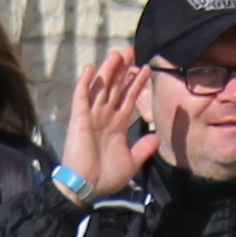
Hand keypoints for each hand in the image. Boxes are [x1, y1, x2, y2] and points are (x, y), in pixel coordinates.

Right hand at [62, 46, 151, 195]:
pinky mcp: (78, 119)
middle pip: (115, 87)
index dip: (136, 83)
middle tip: (130, 50)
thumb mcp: (131, 162)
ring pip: (100, 87)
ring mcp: (91, 115)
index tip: (145, 68)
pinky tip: (89, 67)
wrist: (86, 187)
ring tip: (117, 53)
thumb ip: (143, 148)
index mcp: (117, 124)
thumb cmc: (106, 177)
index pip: (128, 98)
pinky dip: (85, 83)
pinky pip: (81, 97)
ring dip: (107, 70)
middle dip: (123, 69)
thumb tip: (156, 137)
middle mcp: (105, 116)